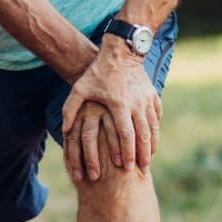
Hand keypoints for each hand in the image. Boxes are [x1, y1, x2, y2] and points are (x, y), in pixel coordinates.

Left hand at [61, 52, 161, 180]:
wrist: (121, 51)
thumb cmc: (97, 72)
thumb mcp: (80, 88)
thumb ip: (70, 109)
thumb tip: (64, 130)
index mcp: (119, 104)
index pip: (125, 134)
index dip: (127, 152)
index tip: (126, 167)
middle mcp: (136, 103)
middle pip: (143, 135)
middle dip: (142, 154)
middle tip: (141, 170)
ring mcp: (147, 99)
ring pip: (153, 128)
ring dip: (151, 145)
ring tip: (147, 159)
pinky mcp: (153, 95)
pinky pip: (157, 116)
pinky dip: (155, 130)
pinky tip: (152, 140)